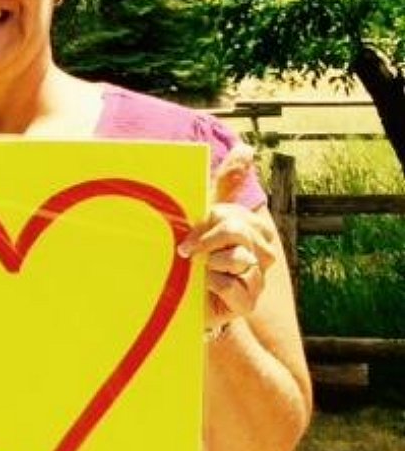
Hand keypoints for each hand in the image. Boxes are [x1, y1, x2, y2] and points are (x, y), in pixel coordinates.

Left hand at [177, 146, 278, 329]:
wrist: (187, 302)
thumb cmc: (198, 256)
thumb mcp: (206, 218)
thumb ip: (225, 184)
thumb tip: (246, 148)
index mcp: (256, 229)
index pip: (231, 214)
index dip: (206, 224)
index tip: (187, 239)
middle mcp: (264, 252)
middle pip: (236, 231)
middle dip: (206, 241)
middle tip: (189, 254)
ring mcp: (259, 278)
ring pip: (236, 257)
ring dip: (210, 263)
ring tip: (202, 272)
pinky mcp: (249, 303)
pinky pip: (231, 285)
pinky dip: (213, 285)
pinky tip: (207, 288)